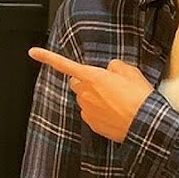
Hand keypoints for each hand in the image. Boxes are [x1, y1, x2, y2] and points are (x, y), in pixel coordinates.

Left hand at [29, 47, 152, 142]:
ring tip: (116, 101)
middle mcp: (85, 93)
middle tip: (105, 84)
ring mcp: (87, 110)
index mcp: (92, 77)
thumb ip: (115, 66)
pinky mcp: (92, 124)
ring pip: (84, 98)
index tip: (33, 52)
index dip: (47, 57)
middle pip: (76, 83)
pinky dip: (99, 112)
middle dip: (85, 81)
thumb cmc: (139, 97)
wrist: (145, 125)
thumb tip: (110, 69)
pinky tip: (115, 112)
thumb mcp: (131, 72)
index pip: (64, 64)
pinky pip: (90, 113)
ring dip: (94, 97)